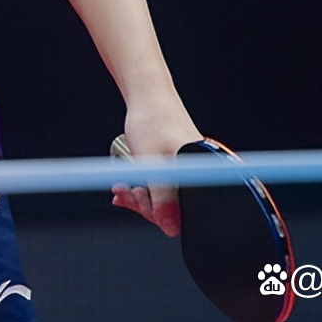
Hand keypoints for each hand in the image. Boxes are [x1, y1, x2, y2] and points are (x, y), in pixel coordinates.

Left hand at [110, 99, 201, 236]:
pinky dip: (146, 186)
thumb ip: (162, 198)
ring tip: (122, 187)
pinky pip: (164, 184)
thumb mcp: (152, 163)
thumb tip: (170, 229)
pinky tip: (128, 186)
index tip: (135, 201)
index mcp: (200, 176)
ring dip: (142, 195)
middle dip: (145, 203)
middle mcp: (199, 175)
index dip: (157, 213)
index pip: (184, 215)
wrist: (148, 93)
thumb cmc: (152, 120)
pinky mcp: (181, 165)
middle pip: (174, 207)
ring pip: (166, 196)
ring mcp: (190, 170)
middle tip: (123, 190)